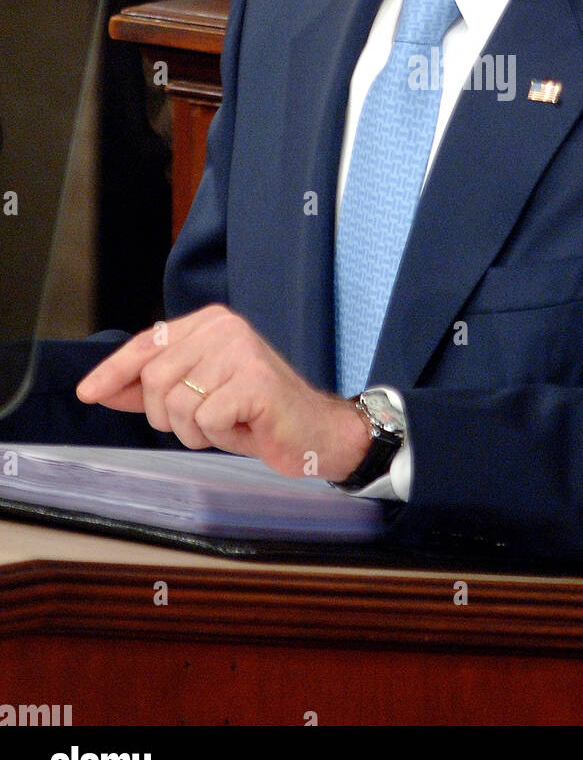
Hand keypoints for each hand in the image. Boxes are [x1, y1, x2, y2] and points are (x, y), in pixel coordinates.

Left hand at [75, 305, 370, 479]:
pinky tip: (246, 429)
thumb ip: (154, 387)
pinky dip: (221, 437)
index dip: (114, 371)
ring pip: (177, 405)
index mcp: (211, 323)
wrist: (316, 432)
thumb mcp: (199, 395)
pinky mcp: (255, 381)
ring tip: (230, 424)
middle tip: (207, 422)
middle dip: (169, 416)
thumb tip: (104, 388)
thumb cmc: (257, 414)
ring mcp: (241, 352)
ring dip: (198, 431)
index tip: (89, 392)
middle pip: (155, 380)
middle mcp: (225, 328)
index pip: (147, 344)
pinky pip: (207, 420)